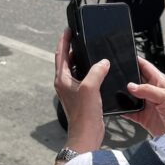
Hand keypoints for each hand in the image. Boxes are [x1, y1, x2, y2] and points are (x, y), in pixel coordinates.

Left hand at [53, 29, 106, 152]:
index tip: (68, 29)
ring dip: (82, 60)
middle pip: (67, 61)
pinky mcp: (81, 97)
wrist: (85, 135)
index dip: (64, 40)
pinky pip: (84, 79)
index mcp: (62, 79)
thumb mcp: (90, 87)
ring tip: (91, 51)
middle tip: (80, 37)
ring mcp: (72, 90)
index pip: (61, 54)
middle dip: (73, 48)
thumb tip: (103, 61)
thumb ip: (96, 71)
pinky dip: (90, 71)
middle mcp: (64, 83)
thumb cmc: (84, 114)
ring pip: (76, 70)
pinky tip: (100, 70)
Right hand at [122, 56, 164, 135]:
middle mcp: (152, 92)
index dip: (137, 61)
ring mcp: (146, 104)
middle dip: (127, 78)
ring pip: (131, 96)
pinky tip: (119, 108)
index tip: (126, 57)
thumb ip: (148, 90)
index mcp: (159, 82)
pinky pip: (129, 111)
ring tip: (115, 91)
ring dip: (124, 94)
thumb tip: (132, 86)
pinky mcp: (142, 116)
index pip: (146, 67)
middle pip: (136, 80)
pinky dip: (124, 110)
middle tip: (116, 75)